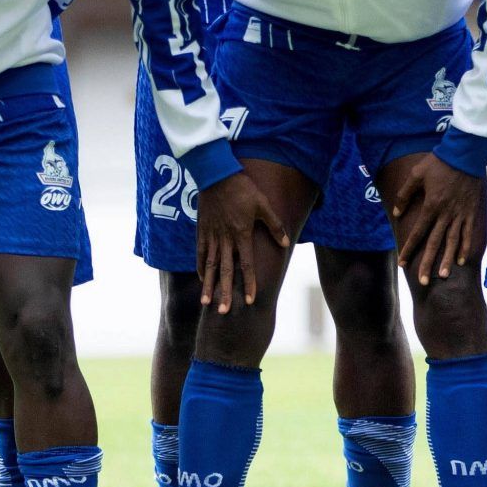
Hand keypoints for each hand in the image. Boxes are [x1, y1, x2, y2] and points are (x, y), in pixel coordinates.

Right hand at [194, 170, 287, 313]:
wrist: (216, 174)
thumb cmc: (243, 188)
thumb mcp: (263, 204)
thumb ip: (274, 225)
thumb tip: (286, 243)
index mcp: (241, 234)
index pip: (246, 265)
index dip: (248, 283)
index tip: (248, 301)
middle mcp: (225, 239)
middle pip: (224, 271)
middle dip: (224, 292)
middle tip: (223, 312)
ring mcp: (211, 236)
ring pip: (209, 266)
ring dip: (208, 285)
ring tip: (206, 303)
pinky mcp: (202, 231)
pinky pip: (200, 253)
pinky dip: (200, 267)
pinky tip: (201, 279)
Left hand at [387, 154, 483, 286]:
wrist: (465, 155)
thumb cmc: (439, 163)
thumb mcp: (416, 175)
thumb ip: (404, 195)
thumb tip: (396, 213)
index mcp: (431, 206)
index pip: (417, 233)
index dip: (408, 249)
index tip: (402, 263)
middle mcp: (445, 214)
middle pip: (434, 243)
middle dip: (427, 263)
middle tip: (423, 281)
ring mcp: (460, 215)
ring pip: (452, 242)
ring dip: (447, 260)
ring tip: (443, 276)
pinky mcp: (471, 212)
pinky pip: (469, 233)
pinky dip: (466, 247)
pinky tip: (463, 260)